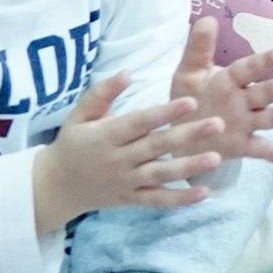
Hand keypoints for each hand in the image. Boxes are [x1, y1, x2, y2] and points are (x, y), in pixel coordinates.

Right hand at [30, 68, 225, 231]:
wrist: (54, 187)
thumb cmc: (72, 143)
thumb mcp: (79, 116)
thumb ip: (102, 94)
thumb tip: (127, 72)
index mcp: (106, 136)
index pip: (139, 123)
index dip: (164, 113)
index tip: (191, 101)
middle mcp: (117, 159)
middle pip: (156, 147)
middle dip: (187, 135)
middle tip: (218, 124)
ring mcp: (125, 181)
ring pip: (160, 175)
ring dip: (189, 167)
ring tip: (217, 158)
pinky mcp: (131, 199)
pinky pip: (157, 200)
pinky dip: (179, 200)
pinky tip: (204, 194)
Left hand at [166, 18, 272, 168]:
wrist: (180, 134)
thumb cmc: (188, 97)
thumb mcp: (187, 73)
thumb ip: (198, 49)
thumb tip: (206, 18)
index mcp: (229, 80)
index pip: (248, 69)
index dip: (263, 61)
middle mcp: (243, 100)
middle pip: (265, 93)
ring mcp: (245, 123)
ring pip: (270, 118)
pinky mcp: (242, 145)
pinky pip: (259, 150)